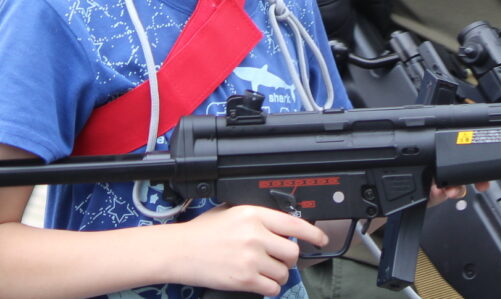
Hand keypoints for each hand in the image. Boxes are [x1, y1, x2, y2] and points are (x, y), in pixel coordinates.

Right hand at [170, 204, 329, 296]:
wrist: (179, 251)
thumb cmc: (201, 232)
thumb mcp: (230, 211)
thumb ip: (256, 217)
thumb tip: (281, 224)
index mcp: (253, 214)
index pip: (295, 224)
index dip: (314, 233)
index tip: (321, 239)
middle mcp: (255, 235)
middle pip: (292, 252)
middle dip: (288, 258)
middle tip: (278, 258)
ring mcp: (251, 258)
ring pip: (284, 272)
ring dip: (278, 275)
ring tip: (264, 271)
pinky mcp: (244, 280)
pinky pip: (272, 288)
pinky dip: (269, 287)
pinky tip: (259, 282)